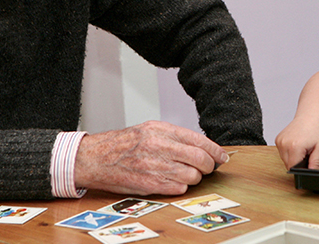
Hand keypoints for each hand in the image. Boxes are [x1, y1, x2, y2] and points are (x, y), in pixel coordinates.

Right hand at [74, 120, 227, 194]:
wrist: (95, 158)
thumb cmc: (122, 144)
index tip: (222, 157)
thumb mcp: (149, 129)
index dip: (215, 151)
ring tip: (184, 175)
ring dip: (193, 178)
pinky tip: (172, 182)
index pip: (199, 140)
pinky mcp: (149, 184)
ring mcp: (154, 166)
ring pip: (191, 176)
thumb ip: (174, 136)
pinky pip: (178, 189)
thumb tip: (201, 146)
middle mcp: (159, 146)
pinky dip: (180, 187)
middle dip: (208, 166)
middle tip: (207, 168)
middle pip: (199, 159)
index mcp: (160, 130)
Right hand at [275, 118, 318, 169]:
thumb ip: (316, 163)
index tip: (307, 163)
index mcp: (294, 147)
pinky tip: (296, 145)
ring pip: (284, 159)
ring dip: (292, 157)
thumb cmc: (316, 130)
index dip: (300, 169)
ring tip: (301, 148)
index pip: (293, 168)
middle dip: (297, 163)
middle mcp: (284, 144)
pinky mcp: (277, 139)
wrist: (310, 116)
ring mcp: (279, 141)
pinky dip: (288, 152)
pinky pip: (282, 152)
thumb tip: (312, 173)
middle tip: (306, 153)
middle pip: (287, 164)